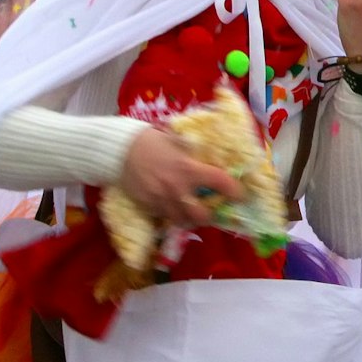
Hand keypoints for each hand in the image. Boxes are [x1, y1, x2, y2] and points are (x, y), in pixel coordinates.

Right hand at [119, 127, 243, 226]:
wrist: (121, 150)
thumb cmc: (153, 141)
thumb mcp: (179, 140)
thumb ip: (197, 149)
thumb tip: (219, 150)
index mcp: (189, 168)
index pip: (220, 182)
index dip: (234, 190)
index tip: (240, 194)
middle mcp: (177, 188)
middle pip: (201, 215)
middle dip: (210, 215)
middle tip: (212, 209)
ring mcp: (161, 200)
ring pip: (183, 221)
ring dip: (192, 219)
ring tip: (194, 213)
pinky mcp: (148, 207)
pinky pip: (165, 219)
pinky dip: (173, 216)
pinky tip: (175, 208)